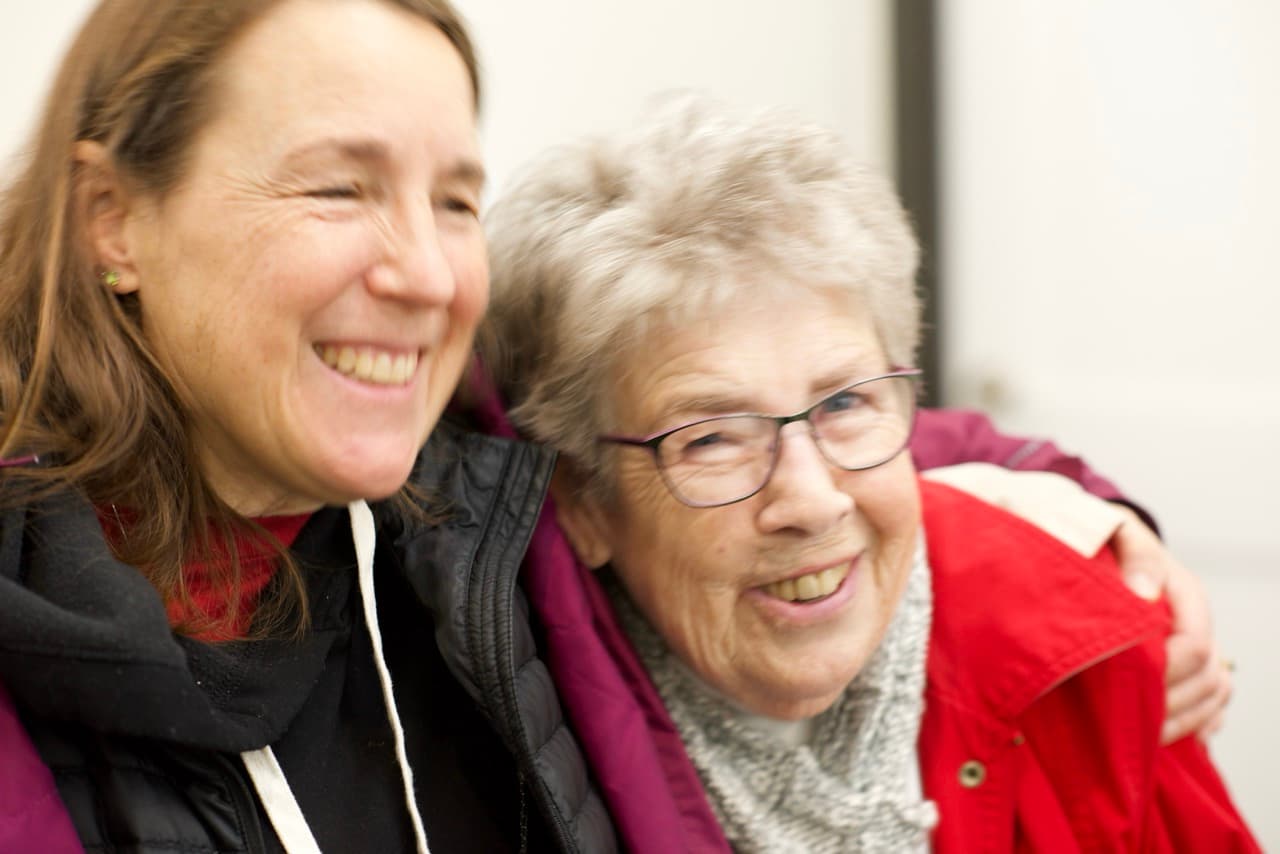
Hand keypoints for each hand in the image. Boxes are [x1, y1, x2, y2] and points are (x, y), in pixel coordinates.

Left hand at [1110, 510, 1232, 744]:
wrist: (1096, 539)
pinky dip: (1199, 722)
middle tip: (1133, 729)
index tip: (1131, 691)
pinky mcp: (1186, 660)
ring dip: (1185, 720)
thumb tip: (1146, 591)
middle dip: (1174, 707)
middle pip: (1207, 677)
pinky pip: (1212, 700)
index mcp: (1185, 591)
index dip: (1167, 674)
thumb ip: (1135, 553)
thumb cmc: (1102, 536)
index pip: (1194, 645)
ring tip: (1147, 739)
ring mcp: (1193, 641)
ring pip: (1214, 692)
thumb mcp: (1116, 530)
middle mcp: (1196, 620)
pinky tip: (1174, 736)